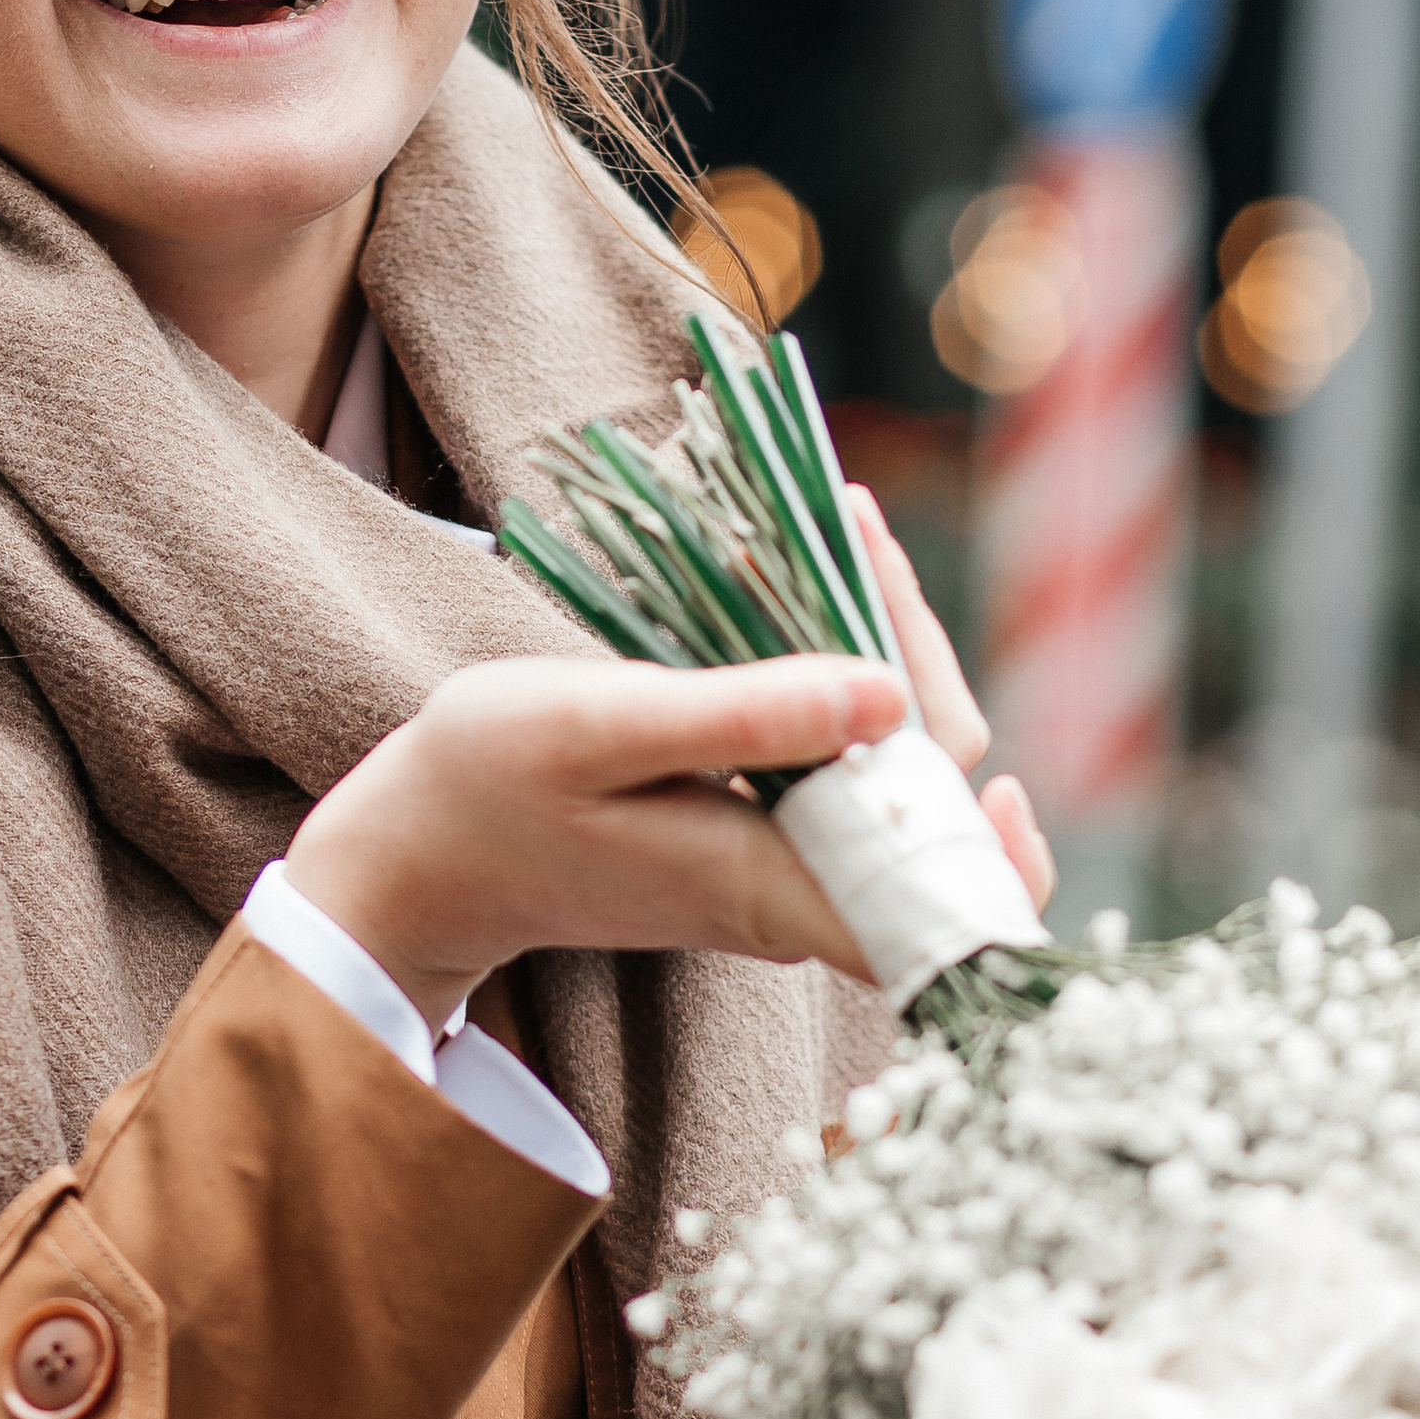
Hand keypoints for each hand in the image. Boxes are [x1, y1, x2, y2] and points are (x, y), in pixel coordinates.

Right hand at [285, 484, 1049, 1026]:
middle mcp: (794, 895)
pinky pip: (835, 757)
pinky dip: (836, 665)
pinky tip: (809, 575)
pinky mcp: (755, 835)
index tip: (999, 759)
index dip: (993, 845)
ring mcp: (777, 866)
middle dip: (916, 657)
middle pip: (927, 795)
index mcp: (770, 891)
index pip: (934, 891)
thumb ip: (742, 718)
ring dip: (879, 646)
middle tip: (854, 524)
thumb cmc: (489, 788)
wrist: (420, 852)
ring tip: (837, 523)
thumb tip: (888, 695)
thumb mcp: (601, 729)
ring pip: (886, 766)